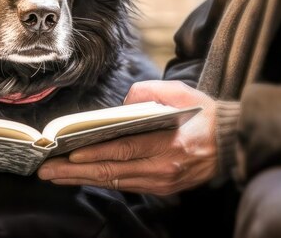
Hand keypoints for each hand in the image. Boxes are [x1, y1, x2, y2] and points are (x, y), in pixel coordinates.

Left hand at [37, 80, 217, 194]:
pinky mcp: (163, 187)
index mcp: (169, 143)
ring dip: (83, 179)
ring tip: (57, 176)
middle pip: (112, 171)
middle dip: (76, 173)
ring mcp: (163, 181)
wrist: (233, 143)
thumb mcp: (181, 93)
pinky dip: (103, 180)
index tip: (68, 155)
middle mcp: (163, 168)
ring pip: (115, 182)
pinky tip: (83, 176)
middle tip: (48, 171)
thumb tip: (122, 103)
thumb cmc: (205, 116)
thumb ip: (149, 92)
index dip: (94, 154)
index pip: (124, 150)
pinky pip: (126, 185)